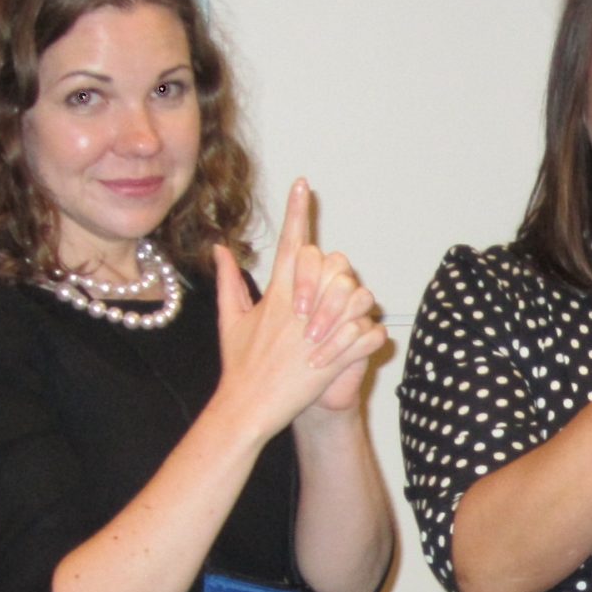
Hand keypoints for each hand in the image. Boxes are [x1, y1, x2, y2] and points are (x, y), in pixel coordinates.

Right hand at [212, 179, 387, 434]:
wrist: (247, 408)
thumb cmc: (239, 366)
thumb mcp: (230, 320)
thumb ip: (228, 281)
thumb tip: (220, 249)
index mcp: (276, 295)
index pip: (289, 243)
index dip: (296, 211)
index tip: (303, 183)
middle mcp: (298, 309)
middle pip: (331, 265)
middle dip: (338, 270)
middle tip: (332, 288)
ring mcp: (317, 333)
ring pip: (357, 297)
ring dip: (359, 303)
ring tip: (347, 318)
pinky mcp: (333, 359)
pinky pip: (368, 335)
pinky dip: (371, 336)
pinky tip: (363, 341)